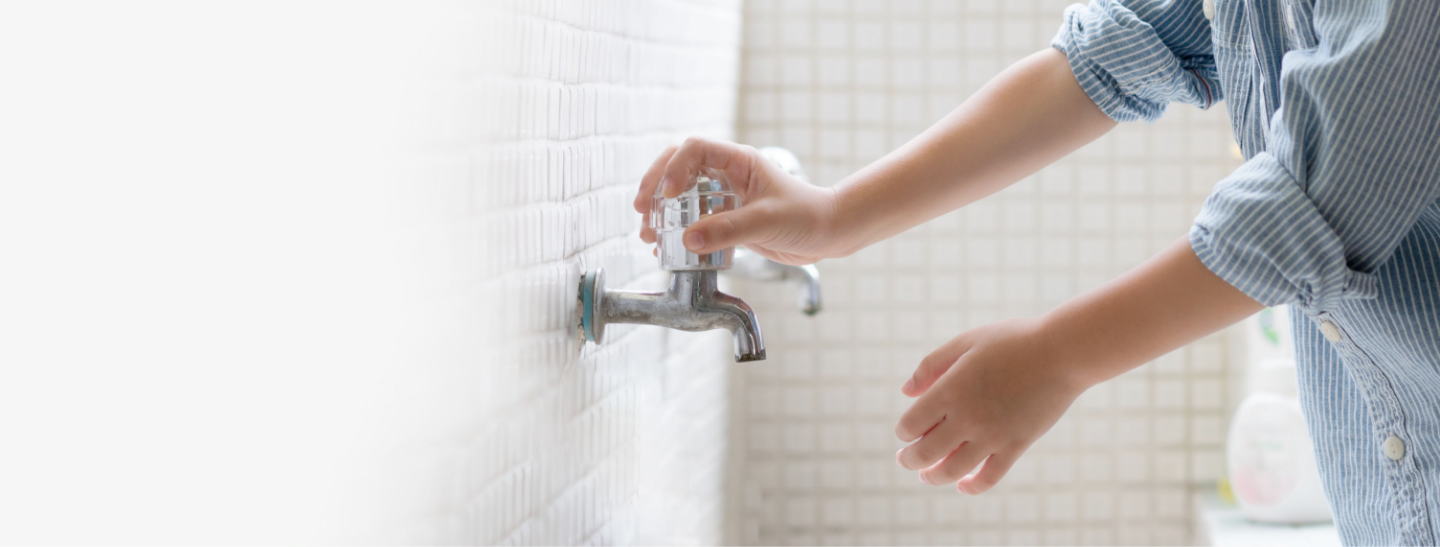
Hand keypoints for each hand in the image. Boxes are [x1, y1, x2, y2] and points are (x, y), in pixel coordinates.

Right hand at [633, 137, 846, 264]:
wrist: (827, 234)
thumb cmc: (807, 216)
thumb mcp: (767, 221)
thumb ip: (729, 230)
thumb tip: (688, 239)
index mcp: (738, 161)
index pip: (695, 150)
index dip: (675, 168)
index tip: (668, 196)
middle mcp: (727, 174)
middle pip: (677, 167)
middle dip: (655, 186)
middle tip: (641, 209)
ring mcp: (724, 196)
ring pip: (680, 195)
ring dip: (660, 212)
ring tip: (648, 234)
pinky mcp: (725, 218)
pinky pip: (691, 219)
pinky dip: (675, 231)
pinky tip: (665, 248)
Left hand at [894, 317, 1088, 493]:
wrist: (1061, 353)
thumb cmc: (1012, 341)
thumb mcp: (966, 343)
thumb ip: (931, 365)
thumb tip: (905, 391)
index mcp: (950, 389)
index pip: (912, 424)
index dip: (904, 431)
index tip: (906, 431)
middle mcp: (967, 417)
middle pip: (926, 452)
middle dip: (909, 459)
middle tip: (904, 459)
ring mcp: (993, 435)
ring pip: (953, 470)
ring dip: (933, 477)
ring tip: (926, 476)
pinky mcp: (1016, 445)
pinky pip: (990, 477)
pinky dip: (973, 487)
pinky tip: (963, 485)